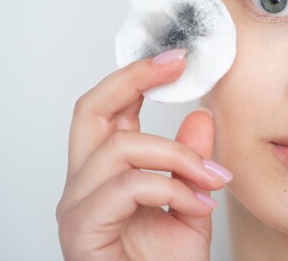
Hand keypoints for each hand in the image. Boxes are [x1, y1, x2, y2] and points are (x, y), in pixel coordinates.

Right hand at [56, 49, 232, 260]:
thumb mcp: (190, 206)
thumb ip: (191, 164)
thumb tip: (200, 118)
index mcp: (107, 173)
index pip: (110, 110)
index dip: (137, 77)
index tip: (175, 58)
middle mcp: (83, 183)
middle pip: (89, 109)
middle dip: (131, 78)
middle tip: (174, 64)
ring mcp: (77, 205)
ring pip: (119, 147)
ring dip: (175, 156)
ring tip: (210, 179)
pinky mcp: (80, 228)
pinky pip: (127, 185)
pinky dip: (170, 188)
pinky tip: (196, 203)